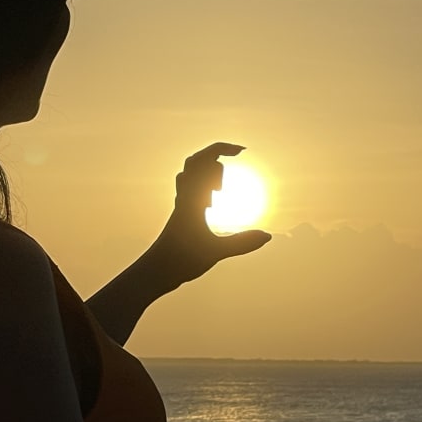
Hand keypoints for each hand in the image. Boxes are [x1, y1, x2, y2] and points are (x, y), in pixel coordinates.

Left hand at [146, 142, 271, 288]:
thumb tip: (268, 236)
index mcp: (192, 198)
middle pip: (194, 162)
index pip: (203, 160)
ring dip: (208, 174)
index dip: (222, 149)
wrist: (153, 272)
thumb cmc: (179, 261)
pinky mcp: (180, 216)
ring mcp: (180, 206)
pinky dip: (202, 187)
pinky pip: (189, 190)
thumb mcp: (215, 252)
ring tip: (220, 192)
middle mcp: (184, 197)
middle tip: (230, 179)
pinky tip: (211, 204)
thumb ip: (242, 243)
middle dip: (215, 159)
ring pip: (189, 175)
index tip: (242, 151)